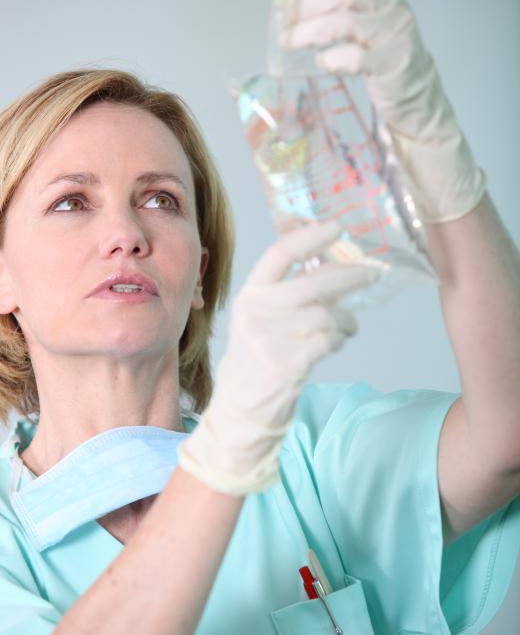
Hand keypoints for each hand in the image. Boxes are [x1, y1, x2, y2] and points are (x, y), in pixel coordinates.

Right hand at [178, 220, 380, 495]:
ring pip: (327, 315)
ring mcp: (271, 339)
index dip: (309, 237)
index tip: (337, 227)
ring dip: (346, 319)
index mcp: (250, 294)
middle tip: (374, 272)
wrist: (242, 407)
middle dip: (351, 275)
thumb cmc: (258, 357)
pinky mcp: (287, 365)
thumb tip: (332, 265)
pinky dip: (340, 339)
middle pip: (314, 283)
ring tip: (346, 326)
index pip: (279, 255)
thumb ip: (290, 292)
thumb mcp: (261, 318)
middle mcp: (258, 312)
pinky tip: (336, 341)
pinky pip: (329, 341)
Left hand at [278, 0, 486, 223]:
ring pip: (346, 22)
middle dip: (309, 5)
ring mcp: (395, 37)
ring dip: (311, 30)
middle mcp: (393, 10)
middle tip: (285, 22)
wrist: (418, 101)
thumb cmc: (385, 65)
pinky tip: (321, 63)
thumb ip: (346, 9)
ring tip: (290, 41)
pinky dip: (332, 59)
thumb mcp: (369, 29)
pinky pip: (355, 57)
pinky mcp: (391, 66)